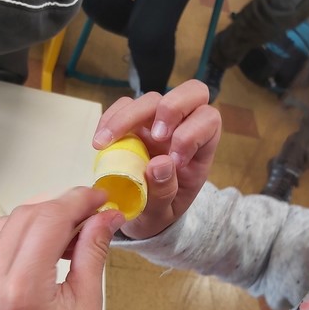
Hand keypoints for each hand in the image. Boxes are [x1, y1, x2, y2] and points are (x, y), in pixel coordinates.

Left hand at [0, 187, 124, 309]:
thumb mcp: (89, 306)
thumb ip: (93, 252)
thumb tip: (107, 216)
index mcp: (23, 289)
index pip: (48, 221)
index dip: (77, 201)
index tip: (102, 197)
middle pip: (27, 215)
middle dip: (63, 204)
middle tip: (94, 210)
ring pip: (10, 222)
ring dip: (44, 213)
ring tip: (75, 225)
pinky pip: (0, 240)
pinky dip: (26, 228)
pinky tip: (49, 237)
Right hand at [92, 80, 220, 238]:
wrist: (136, 217)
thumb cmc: (157, 215)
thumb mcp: (163, 214)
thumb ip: (164, 193)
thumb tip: (160, 164)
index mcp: (199, 151)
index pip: (209, 121)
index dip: (193, 134)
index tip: (174, 161)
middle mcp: (181, 129)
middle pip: (191, 93)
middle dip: (172, 108)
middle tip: (155, 135)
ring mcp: (156, 124)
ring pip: (151, 98)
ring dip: (128, 116)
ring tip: (105, 143)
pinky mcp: (132, 125)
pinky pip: (123, 106)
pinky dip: (109, 119)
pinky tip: (99, 143)